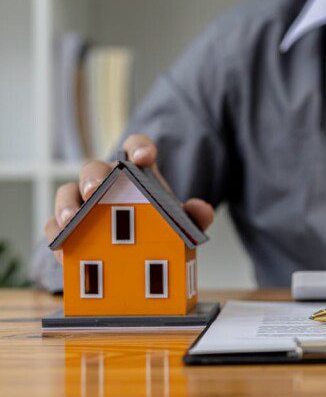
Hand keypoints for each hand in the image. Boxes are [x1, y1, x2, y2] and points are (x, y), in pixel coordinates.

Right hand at [45, 134, 214, 261]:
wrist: (136, 247)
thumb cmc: (157, 225)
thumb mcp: (179, 223)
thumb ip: (194, 216)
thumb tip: (201, 211)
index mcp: (135, 171)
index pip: (135, 147)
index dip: (139, 146)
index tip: (144, 157)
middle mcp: (105, 180)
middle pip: (94, 168)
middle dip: (93, 176)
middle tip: (96, 188)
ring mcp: (83, 202)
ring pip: (67, 193)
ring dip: (66, 205)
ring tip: (70, 220)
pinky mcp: (68, 226)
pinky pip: (54, 226)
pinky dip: (57, 236)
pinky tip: (62, 249)